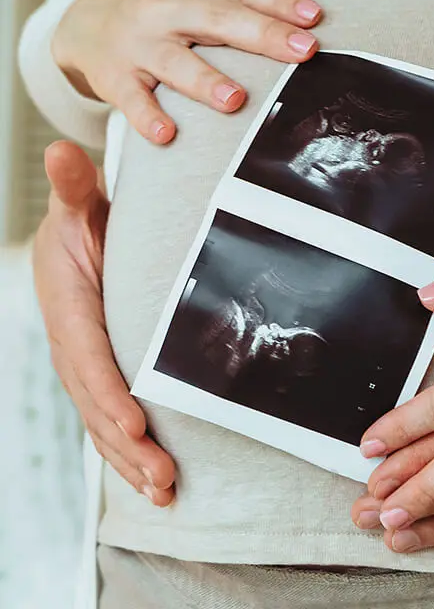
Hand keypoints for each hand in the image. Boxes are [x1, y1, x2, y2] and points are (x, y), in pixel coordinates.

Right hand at [33, 141, 174, 505]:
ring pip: (103, 420)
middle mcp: (74, 344)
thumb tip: (59, 151)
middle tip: (163, 478)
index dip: (109, 394)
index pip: (89, 358)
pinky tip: (155, 477)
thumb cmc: (84, 222)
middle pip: (98, 403)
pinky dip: (129, 449)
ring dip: (131, 459)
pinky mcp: (99, 372)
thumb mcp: (80, 205)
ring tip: (164, 492)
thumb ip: (75, 188)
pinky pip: (110, 416)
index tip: (136, 425)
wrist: (76, 238)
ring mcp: (85, 364)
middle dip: (127, 445)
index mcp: (69, 309)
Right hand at [52, 0, 321, 143]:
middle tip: (304, 51)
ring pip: (175, 62)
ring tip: (236, 98)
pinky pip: (131, 99)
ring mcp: (138, 45)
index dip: (278, 0)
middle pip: (217, 21)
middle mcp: (162, 10)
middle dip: (263, 35)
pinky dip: (146, 116)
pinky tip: (166, 133)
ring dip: (205, 81)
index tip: (314, 17)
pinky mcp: (115, 78)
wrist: (81, 22)